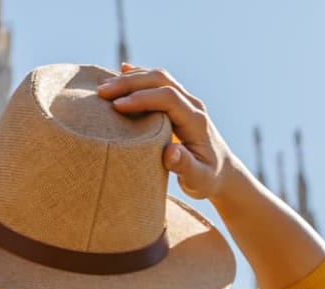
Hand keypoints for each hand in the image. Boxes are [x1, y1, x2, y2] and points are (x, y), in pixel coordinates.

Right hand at [96, 67, 241, 201]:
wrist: (222, 172)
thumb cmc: (207, 179)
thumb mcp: (199, 180)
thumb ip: (185, 167)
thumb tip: (170, 152)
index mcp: (196, 121)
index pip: (168, 98)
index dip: (142, 98)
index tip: (117, 106)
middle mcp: (192, 106)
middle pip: (162, 80)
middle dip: (131, 83)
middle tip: (102, 92)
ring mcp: (185, 102)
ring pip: (159, 77)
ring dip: (131, 78)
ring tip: (104, 87)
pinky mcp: (177, 104)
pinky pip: (158, 83)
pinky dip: (138, 77)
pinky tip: (121, 72)